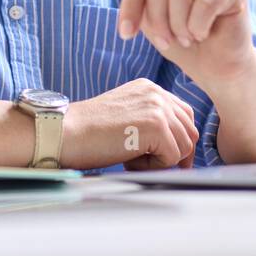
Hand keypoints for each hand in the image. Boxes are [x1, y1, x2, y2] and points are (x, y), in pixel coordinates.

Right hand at [61, 78, 198, 170]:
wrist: (66, 133)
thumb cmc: (89, 132)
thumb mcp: (126, 117)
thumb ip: (151, 122)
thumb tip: (179, 148)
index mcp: (150, 88)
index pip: (184, 114)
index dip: (180, 139)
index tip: (170, 158)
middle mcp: (157, 93)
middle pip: (189, 130)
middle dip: (176, 153)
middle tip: (150, 165)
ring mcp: (158, 108)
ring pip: (184, 146)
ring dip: (161, 161)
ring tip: (132, 159)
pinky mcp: (156, 126)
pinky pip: (172, 157)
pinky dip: (154, 167)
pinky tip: (129, 161)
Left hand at [113, 0, 255, 92]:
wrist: (215, 65)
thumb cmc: (180, 38)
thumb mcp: (147, 14)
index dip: (130, 5)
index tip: (126, 34)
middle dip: (156, 18)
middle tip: (165, 41)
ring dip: (177, 25)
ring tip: (185, 39)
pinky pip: (204, 4)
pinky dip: (197, 27)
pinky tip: (201, 35)